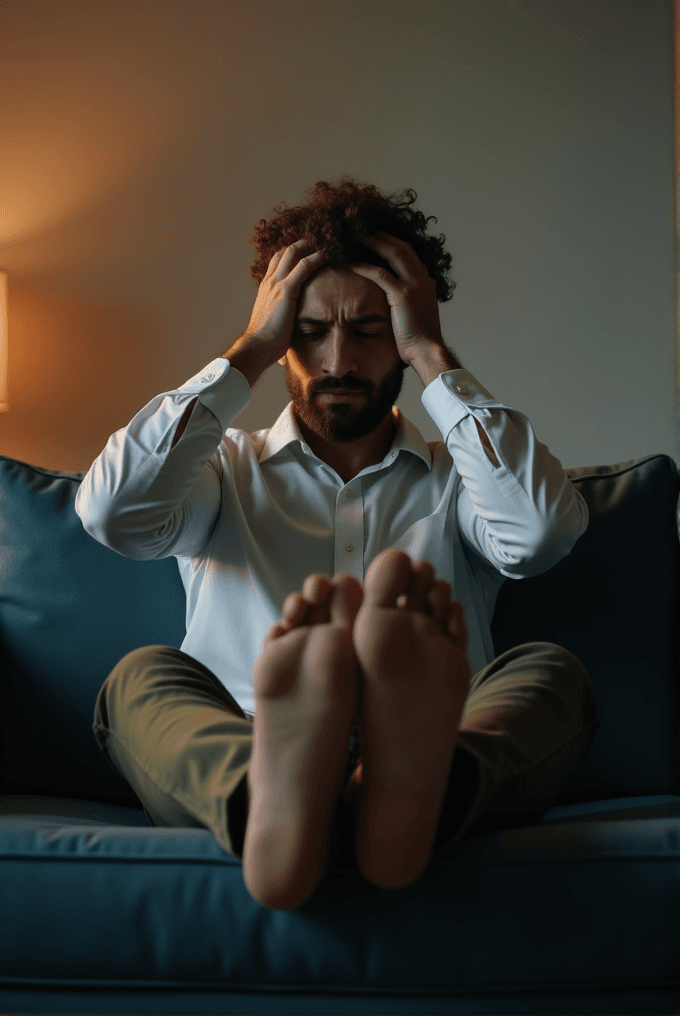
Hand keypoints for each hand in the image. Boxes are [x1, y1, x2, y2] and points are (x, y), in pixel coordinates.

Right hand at [243, 240, 327, 363]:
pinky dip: (317, 258)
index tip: (305, 254)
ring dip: (310, 247)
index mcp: (265, 289)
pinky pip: (304, 266)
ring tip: (325, 248)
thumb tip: (285, 344)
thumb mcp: (272, 325)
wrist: (258, 346)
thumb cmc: (265, 343)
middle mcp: (269, 282)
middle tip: (318, 246)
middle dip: (301, 245)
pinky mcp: (286, 290)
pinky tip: (327, 257)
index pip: (276, 262)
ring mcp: (277, 284)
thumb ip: (279, 323)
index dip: (290, 255)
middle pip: (284, 252)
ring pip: (293, 253)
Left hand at [349, 231, 443, 365]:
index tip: (382, 238)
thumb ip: (413, 301)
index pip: (412, 255)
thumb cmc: (420, 339)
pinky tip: (352, 263)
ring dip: (375, 243)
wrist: (427, 350)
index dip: (396, 244)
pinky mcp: (402, 295)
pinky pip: (380, 274)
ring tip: (359, 237)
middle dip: (385, 237)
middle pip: (403, 248)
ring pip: (394, 254)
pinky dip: (365, 266)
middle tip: (368, 229)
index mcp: (427, 283)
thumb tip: (401, 300)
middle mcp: (422, 279)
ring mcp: (414, 285)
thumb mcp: (419, 314)